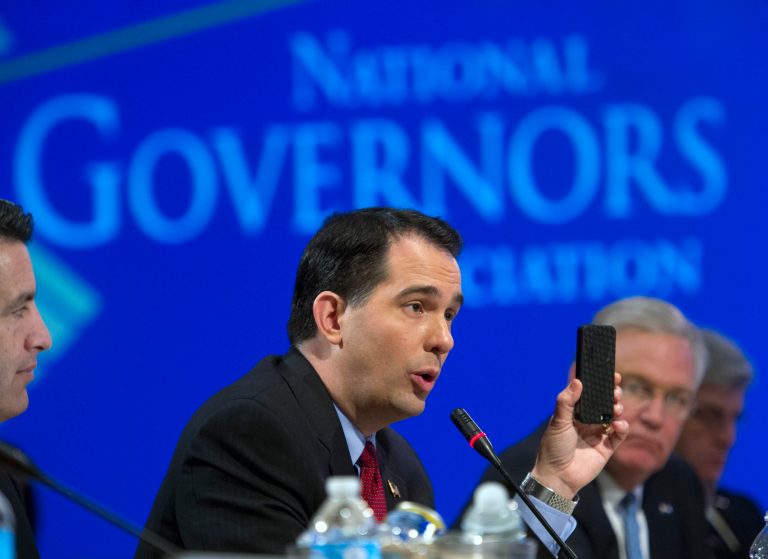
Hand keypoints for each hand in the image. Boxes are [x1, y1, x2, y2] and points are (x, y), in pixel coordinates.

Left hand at [531, 373, 627, 498]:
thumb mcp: (558, 422)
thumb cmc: (553, 448)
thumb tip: (577, 381)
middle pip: (604, 404)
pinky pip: (618, 435)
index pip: (589, 395)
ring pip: (613, 416)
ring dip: (617, 409)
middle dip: (612, 395)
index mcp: (575, 413)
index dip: (599, 385)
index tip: (609, 375)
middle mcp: (588, 422)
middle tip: (615, 390)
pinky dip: (622, 427)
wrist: (558, 476)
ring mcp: (598, 434)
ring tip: (615, 407)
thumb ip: (566, 402)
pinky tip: (618, 424)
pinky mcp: (606, 448)